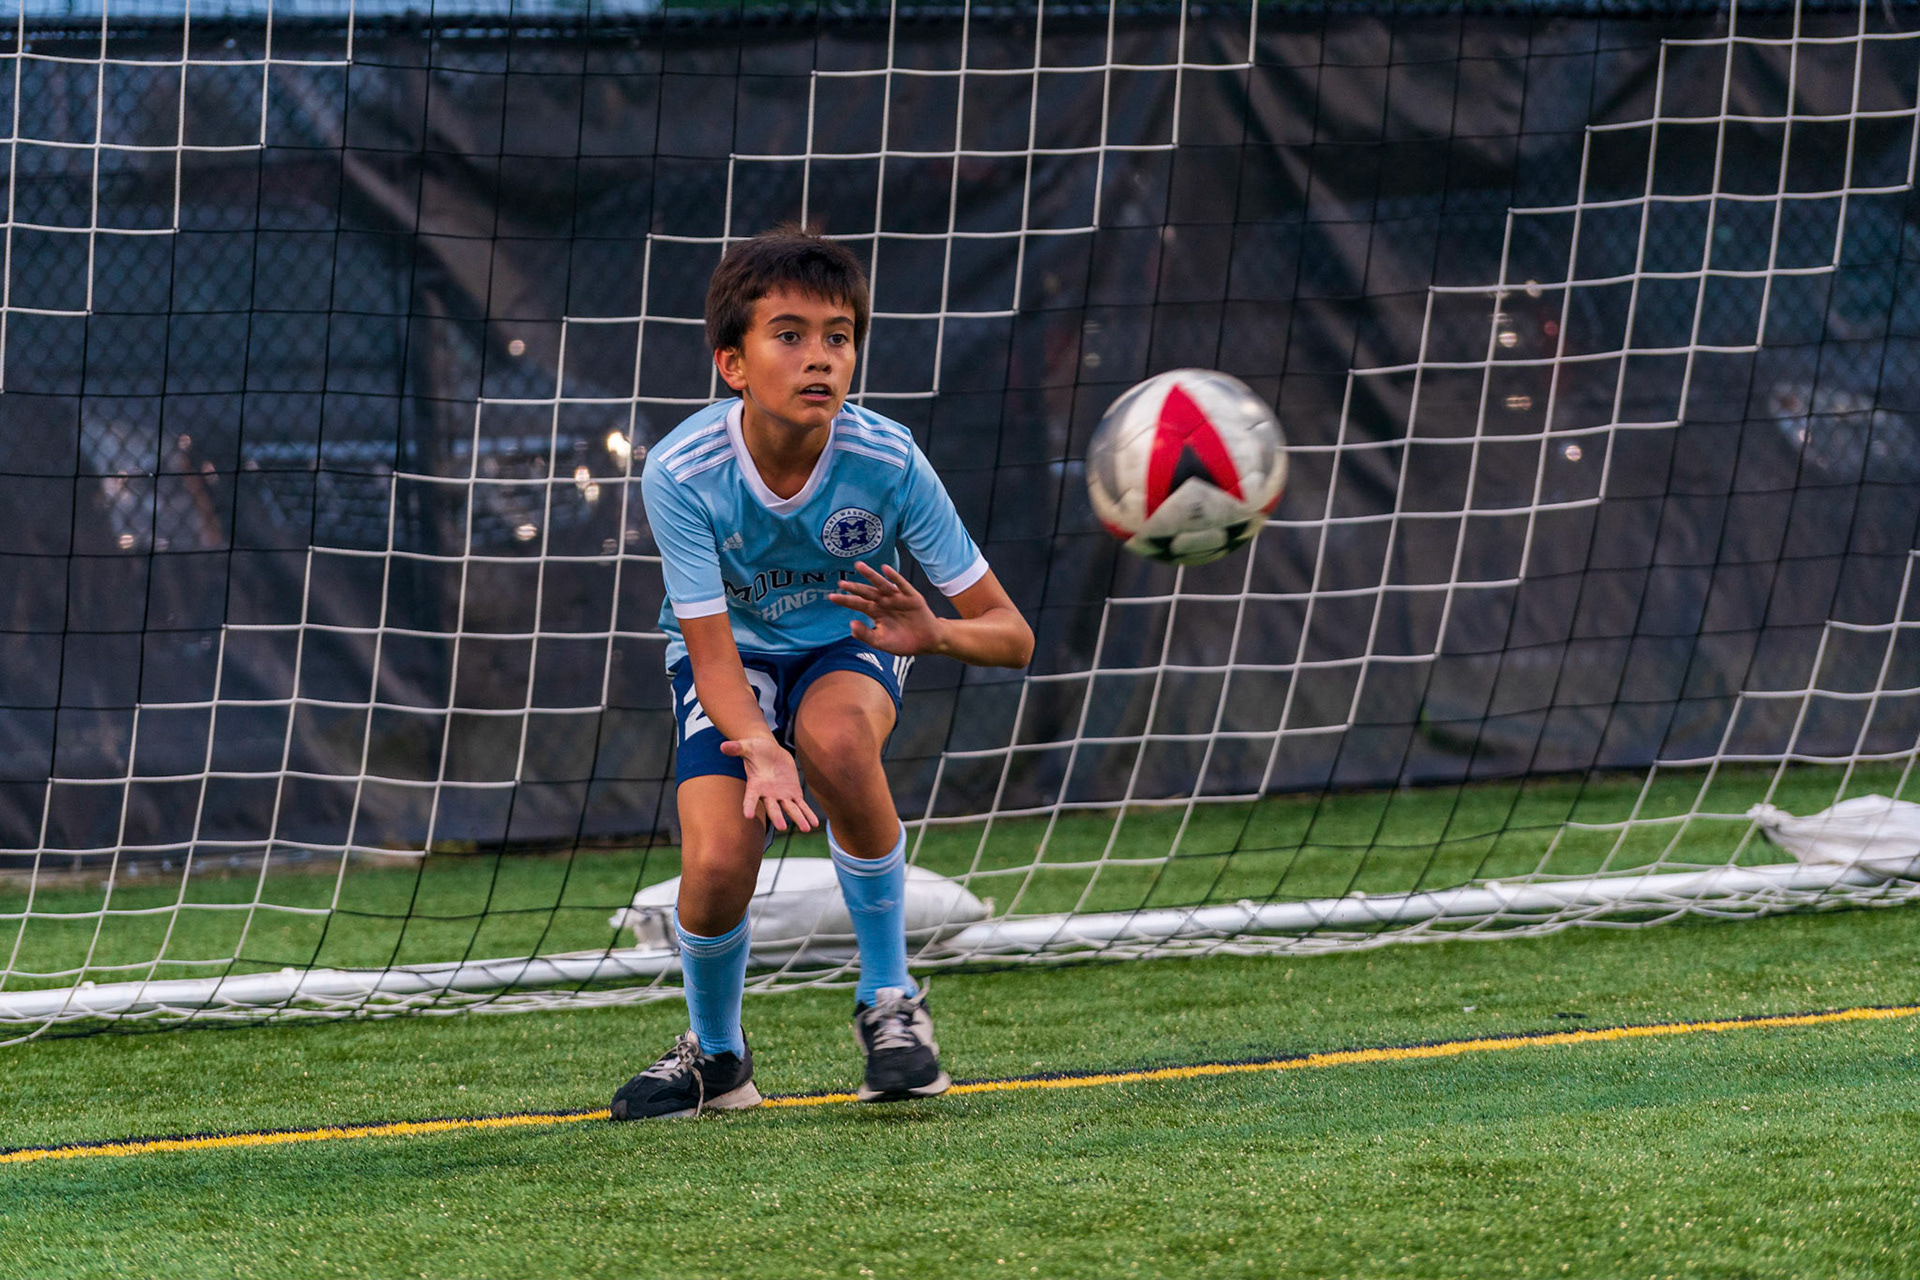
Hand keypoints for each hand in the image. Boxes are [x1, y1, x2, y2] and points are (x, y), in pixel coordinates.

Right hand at [719, 735, 818, 832]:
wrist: (769, 751)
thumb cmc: (755, 749)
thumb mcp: (747, 746)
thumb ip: (736, 748)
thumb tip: (723, 746)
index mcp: (755, 785)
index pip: (750, 798)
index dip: (748, 806)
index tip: (747, 816)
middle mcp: (768, 794)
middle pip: (773, 807)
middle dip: (778, 817)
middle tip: (782, 827)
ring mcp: (781, 795)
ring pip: (790, 809)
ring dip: (798, 818)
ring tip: (806, 829)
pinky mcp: (793, 793)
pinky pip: (801, 805)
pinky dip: (807, 813)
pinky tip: (814, 823)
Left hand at [828, 561, 944, 655]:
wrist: (927, 642)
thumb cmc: (903, 641)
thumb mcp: (881, 642)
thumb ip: (866, 635)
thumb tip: (851, 625)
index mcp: (875, 612)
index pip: (857, 604)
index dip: (845, 600)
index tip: (831, 597)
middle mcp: (884, 602)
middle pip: (866, 592)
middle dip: (854, 587)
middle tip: (841, 582)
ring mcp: (897, 598)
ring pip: (881, 585)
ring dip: (871, 575)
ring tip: (859, 567)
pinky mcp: (911, 597)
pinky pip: (901, 585)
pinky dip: (894, 577)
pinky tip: (885, 569)